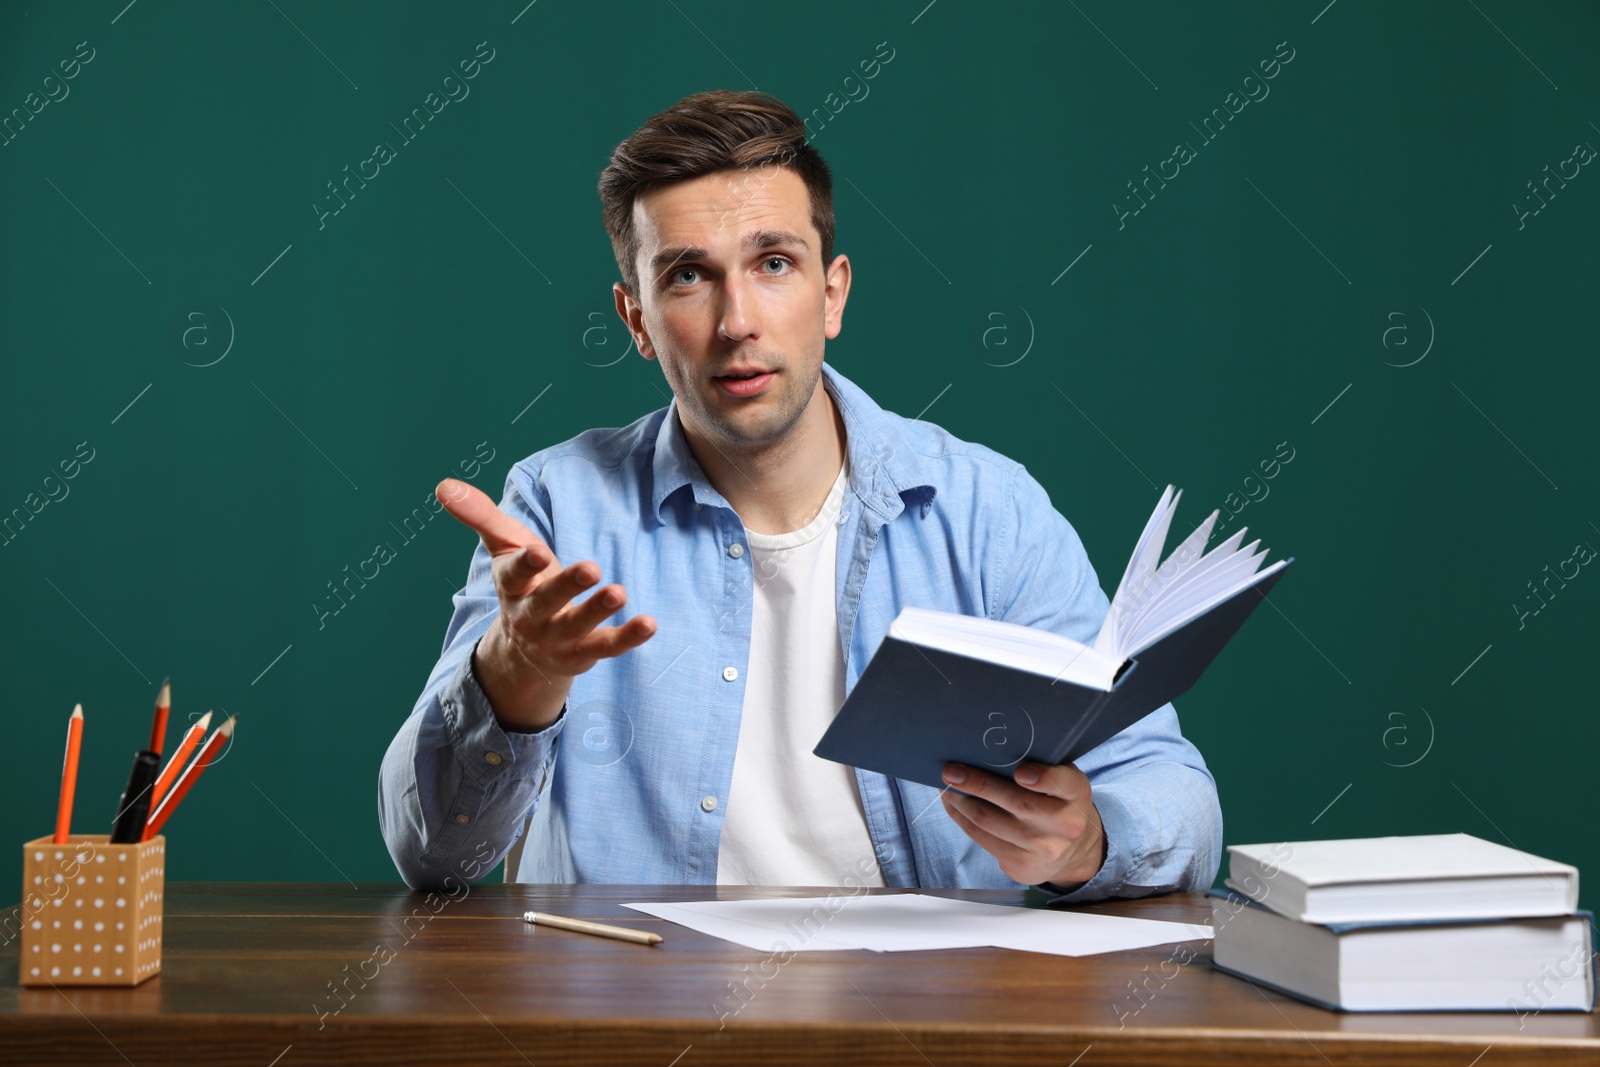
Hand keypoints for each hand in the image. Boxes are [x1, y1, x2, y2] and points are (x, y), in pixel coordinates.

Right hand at [436, 478, 656, 727]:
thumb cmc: (521, 581)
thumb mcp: (503, 545)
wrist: (525, 649)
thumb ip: (479, 515)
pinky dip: (628, 637)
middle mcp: (532, 615)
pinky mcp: (584, 653)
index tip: (537, 552)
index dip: (525, 564)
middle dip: (566, 586)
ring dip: (597, 610)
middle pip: (546, 602)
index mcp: (512, 586)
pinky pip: (607, 647)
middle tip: (592, 568)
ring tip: (619, 592)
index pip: (513, 574)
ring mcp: (558, 637)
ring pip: (577, 627)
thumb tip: (443, 485)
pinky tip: (649, 623)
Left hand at [939, 760, 1105, 888]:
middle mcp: (1065, 824)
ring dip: (961, 802)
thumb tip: (988, 750)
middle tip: (951, 771)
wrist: (1072, 851)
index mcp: (1076, 794)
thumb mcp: (1061, 779)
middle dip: (979, 785)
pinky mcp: (1021, 866)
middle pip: (1018, 803)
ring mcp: (1043, 849)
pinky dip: (961, 818)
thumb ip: (1039, 765)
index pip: (1064, 784)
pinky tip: (953, 804)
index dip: (1044, 778)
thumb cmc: (1058, 801)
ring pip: (990, 822)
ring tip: (946, 785)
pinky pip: (982, 839)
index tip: (1021, 772)